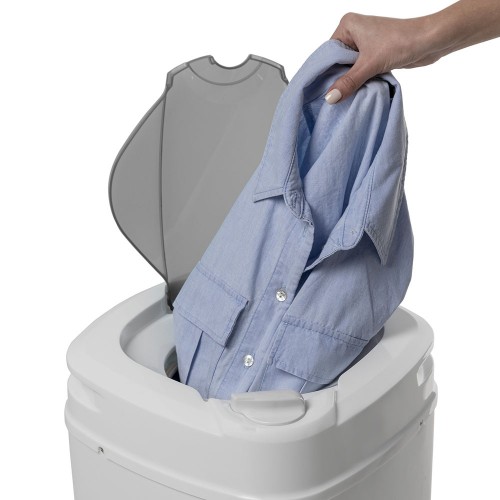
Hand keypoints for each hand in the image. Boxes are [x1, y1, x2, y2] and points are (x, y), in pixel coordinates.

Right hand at [325, 13, 440, 103]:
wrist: (430, 41)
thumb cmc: (401, 42)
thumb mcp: (370, 65)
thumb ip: (348, 82)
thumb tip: (330, 98)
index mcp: (347, 25)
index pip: (328, 53)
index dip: (327, 72)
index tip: (323, 91)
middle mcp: (354, 31)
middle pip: (338, 61)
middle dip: (340, 78)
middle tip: (335, 97)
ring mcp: (364, 42)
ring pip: (349, 67)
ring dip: (352, 81)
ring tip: (348, 95)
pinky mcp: (374, 53)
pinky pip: (360, 69)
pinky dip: (360, 80)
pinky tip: (359, 90)